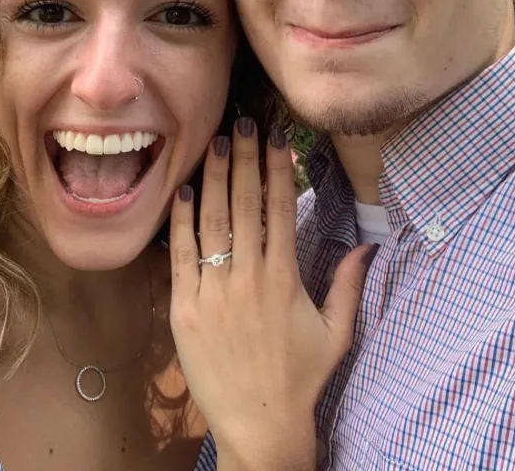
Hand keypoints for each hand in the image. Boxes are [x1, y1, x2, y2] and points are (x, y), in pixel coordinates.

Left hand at [169, 119, 376, 470]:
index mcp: (285, 278)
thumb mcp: (336, 332)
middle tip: (241, 124)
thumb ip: (349, 285)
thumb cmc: (300, 377)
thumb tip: (367, 245)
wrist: (258, 424)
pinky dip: (182, 220)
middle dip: (243, 159)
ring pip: (212, 221)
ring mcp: (214, 290)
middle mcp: (250, 277)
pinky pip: (182, 254)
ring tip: (214, 143)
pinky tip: (184, 191)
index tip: (275, 139)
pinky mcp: (186, 307)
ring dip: (213, 178)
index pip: (282, 209)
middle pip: (245, 204)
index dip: (278, 170)